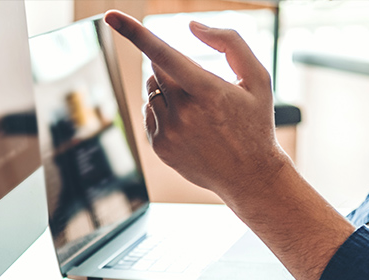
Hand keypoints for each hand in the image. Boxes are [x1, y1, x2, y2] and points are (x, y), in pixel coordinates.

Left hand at [104, 11, 284, 204]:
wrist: (249, 175)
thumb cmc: (254, 123)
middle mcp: (184, 112)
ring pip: (152, 92)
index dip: (135, 33)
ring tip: (197, 112)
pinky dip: (163, 112)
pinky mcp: (159, 147)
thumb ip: (230, 43)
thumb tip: (191, 26)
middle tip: (198, 88)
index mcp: (207, 91)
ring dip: (168, 91)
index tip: (110, 15)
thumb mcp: (258, 79)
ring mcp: (169, 132)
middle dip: (172, 70)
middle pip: (157, 70)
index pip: (163, 54)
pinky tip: (188, 127)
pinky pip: (150, 113)